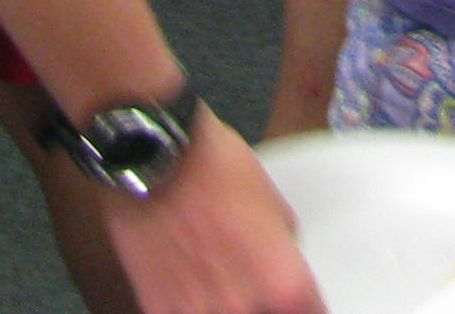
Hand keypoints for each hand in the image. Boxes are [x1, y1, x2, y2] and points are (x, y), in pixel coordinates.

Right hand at [100, 112, 323, 313]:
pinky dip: (189, 304)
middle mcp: (245, 309)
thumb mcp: (275, 205)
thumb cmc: (215, 168)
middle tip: (249, 278)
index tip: (294, 300)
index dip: (302, 305)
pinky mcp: (160, 311)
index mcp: (285, 284)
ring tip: (212, 273)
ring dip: (225, 303)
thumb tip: (280, 272)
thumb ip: (286, 252)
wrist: (153, 156)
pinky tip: (186, 279)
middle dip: (262, 302)